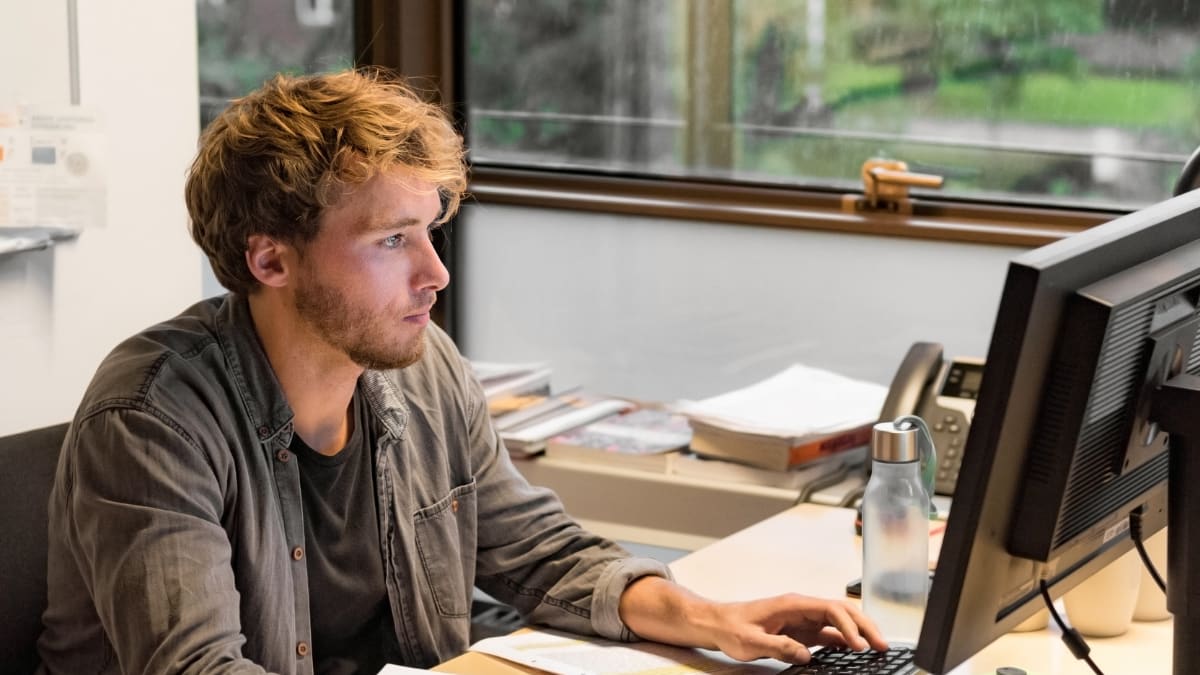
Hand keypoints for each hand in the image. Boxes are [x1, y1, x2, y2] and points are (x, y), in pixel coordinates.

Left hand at [618, 577, 887, 664]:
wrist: (715, 623)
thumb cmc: (730, 626)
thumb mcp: (751, 640)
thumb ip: (779, 647)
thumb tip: (806, 654)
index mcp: (791, 604)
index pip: (829, 609)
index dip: (847, 627)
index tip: (857, 645)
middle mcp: (800, 608)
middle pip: (841, 612)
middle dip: (864, 626)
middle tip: (881, 645)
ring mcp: (802, 618)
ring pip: (838, 622)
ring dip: (858, 634)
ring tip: (876, 649)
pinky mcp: (799, 630)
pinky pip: (827, 634)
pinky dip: (844, 642)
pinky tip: (854, 652)